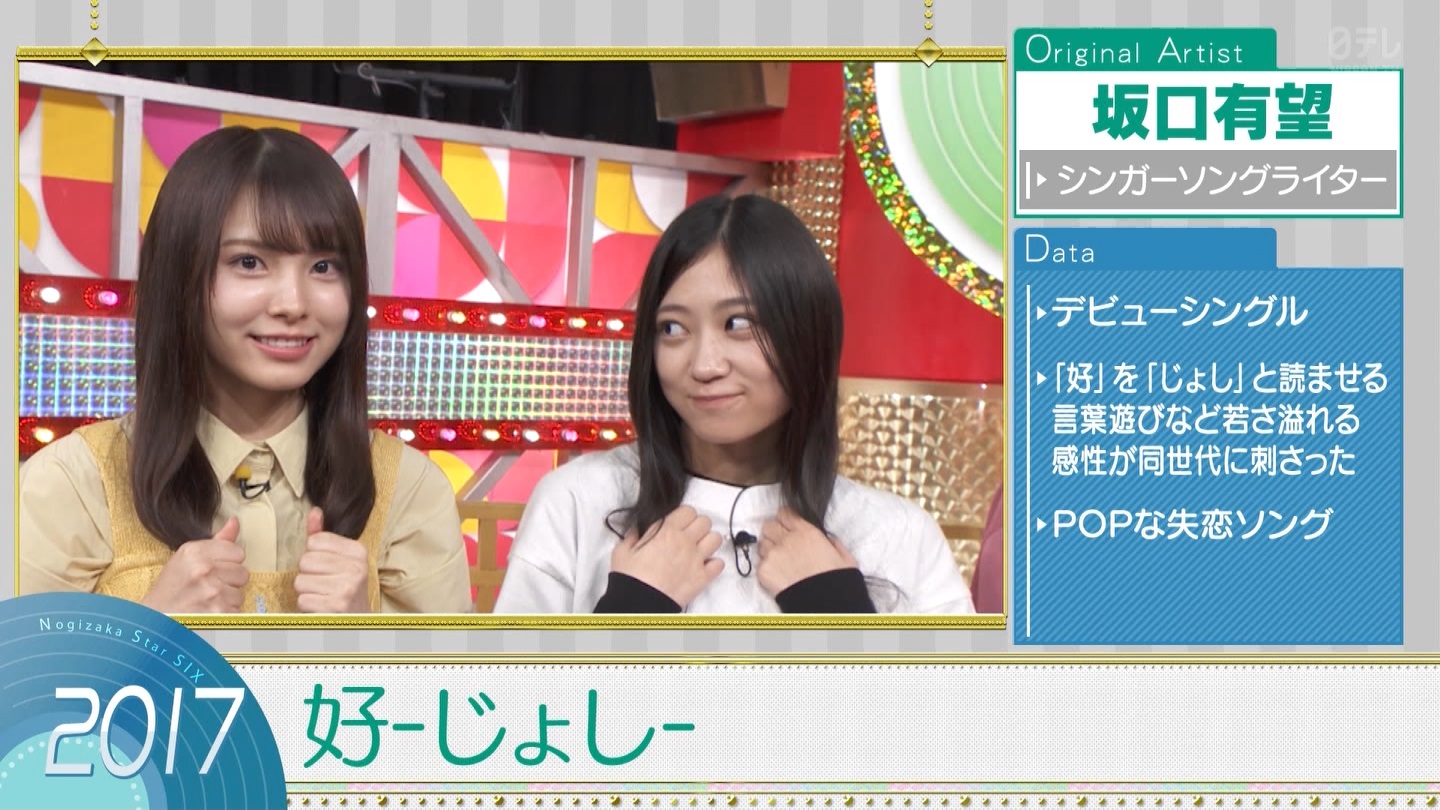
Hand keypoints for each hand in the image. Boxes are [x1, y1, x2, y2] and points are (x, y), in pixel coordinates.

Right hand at [141, 517, 247, 612]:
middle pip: (243, 572)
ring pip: (240, 593)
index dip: (228, 562)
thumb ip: (217, 541)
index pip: (238, 551)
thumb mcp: (187, 558)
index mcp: (195, 551)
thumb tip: (235, 521)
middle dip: (229, 581)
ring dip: (227, 599)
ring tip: (207, 600)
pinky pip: (236, 610)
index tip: (213, 569)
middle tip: (209, 586)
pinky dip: (225, 613)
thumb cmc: (172, 587)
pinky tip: (208, 611)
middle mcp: (204, 569)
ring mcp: (212, 591)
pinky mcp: (217, 612)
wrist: (155, 617)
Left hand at [294, 507, 371, 612]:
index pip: (314, 541)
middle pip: (305, 561)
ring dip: (307, 591)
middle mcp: (356, 567)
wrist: (358, 622)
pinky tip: (322, 606)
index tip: (328, 568)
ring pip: (300, 581)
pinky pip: (303, 599)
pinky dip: (308, 606)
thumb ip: (323, 537)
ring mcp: (347, 587)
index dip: (314, 556)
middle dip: (308, 574)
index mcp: (358, 551)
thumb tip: (315, 512)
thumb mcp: (339, 559)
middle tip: (324, 584)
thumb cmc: (344, 588)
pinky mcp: (336, 606)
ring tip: (323, 595)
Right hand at [609, 505, 723, 608]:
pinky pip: (719, 564)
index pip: (688, 511)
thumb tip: (639, 530)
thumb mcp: (623, 550)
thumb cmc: (630, 578)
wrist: (639, 603)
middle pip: (705, 521)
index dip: (684, 516)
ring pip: (716, 539)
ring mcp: (696, 559)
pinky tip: (703, 567)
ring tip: (699, 549)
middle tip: (689, 536)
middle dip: (698, 526)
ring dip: (709, 542)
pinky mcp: (702, 577)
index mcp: (666, 531)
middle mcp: (685, 541)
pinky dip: (714, 564)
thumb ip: (634, 535)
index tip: (679, 523)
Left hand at [756, 507, 858, 595]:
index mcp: (806, 532)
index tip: (786, 522)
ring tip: (780, 561)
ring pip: (762, 543)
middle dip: (774, 532)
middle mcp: (787, 540)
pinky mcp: (764, 571)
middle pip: (769, 526)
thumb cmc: (836, 582)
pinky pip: (760, 563)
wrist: (825, 603)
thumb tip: (826, 539)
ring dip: (769, 549)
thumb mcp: (843, 555)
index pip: (785, 514)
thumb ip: (831, 541)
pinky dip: (766, 567)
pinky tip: (778, 575)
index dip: (785, 518)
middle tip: (781, 542)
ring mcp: (773, 555)